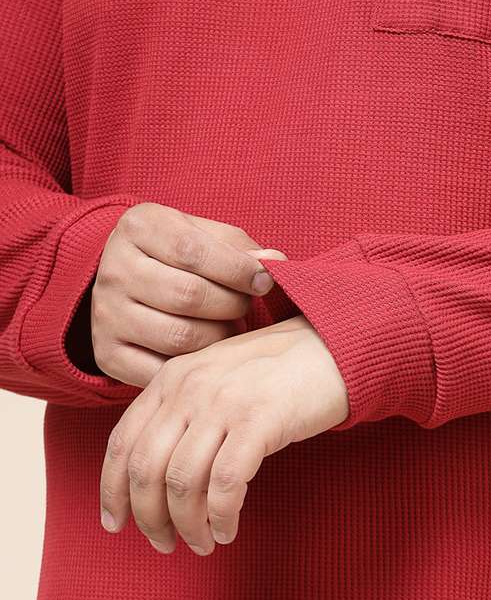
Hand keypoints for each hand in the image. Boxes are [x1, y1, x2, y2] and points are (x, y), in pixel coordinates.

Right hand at [90, 201, 286, 385]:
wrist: (124, 276)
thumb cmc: (177, 251)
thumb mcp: (203, 233)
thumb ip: (239, 248)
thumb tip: (275, 263)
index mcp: (139, 227)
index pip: (193, 251)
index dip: (237, 270)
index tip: (265, 281)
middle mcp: (114, 270)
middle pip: (188, 296)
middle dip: (232, 304)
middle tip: (245, 305)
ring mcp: (106, 314)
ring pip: (179, 337)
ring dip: (219, 336)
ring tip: (229, 327)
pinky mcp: (107, 353)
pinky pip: (161, 371)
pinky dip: (193, 365)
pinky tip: (206, 350)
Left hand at [99, 315, 348, 553]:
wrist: (336, 343)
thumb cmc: (279, 369)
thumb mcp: (217, 376)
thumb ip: (182, 409)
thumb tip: (150, 474)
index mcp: (173, 375)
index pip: (122, 441)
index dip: (112, 490)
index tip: (116, 523)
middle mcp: (191, 386)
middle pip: (145, 470)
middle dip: (149, 518)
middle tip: (165, 543)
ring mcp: (225, 401)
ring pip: (181, 483)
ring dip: (188, 525)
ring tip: (203, 542)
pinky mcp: (260, 419)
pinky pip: (225, 485)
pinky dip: (221, 517)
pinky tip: (229, 528)